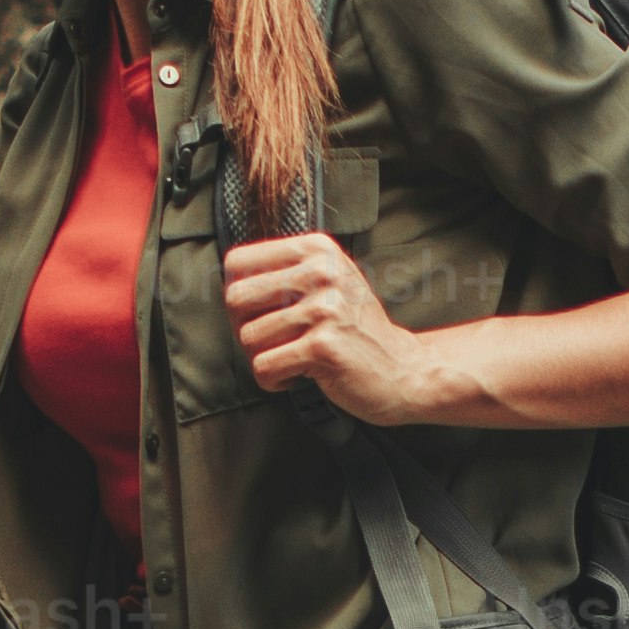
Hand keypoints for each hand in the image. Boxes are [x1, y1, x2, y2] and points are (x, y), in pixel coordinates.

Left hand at [225, 229, 451, 425]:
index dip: (239, 293)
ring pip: (248, 338)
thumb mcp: (328, 281)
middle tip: (274, 340)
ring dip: (264, 357)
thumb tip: (227, 281)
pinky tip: (298, 375)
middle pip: (236, 299)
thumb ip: (284, 271)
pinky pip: (265, 367)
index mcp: (317, 249)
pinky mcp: (323, 347)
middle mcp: (322, 272)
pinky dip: (274, 380)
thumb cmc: (355, 328)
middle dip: (245, 327)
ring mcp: (324, 309)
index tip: (261, 311)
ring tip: (293, 357)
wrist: (402, 369)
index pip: (237, 262)